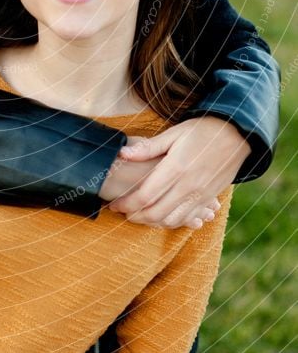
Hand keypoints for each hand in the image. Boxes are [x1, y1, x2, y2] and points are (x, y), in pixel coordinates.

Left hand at [108, 116, 250, 228]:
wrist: (237, 134)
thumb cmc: (202, 130)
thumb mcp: (174, 133)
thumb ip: (148, 148)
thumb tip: (122, 154)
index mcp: (176, 168)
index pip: (145, 195)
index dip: (127, 204)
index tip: (115, 205)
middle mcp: (188, 185)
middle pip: (156, 213)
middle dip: (136, 216)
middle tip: (123, 212)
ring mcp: (201, 195)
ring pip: (172, 220)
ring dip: (152, 222)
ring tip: (139, 215)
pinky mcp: (209, 198)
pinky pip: (188, 218)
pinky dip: (172, 222)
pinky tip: (161, 218)